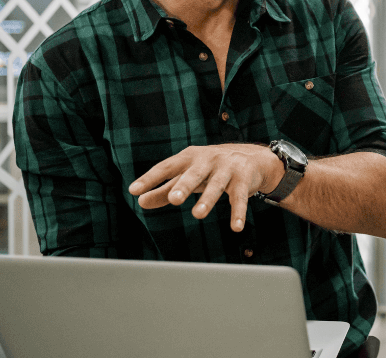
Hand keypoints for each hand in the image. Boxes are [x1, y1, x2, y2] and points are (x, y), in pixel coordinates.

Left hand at [128, 143, 282, 231]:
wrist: (251, 158)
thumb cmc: (211, 169)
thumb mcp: (187, 176)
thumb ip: (164, 189)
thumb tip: (141, 201)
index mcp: (189, 158)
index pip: (166, 167)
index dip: (150, 178)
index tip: (134, 190)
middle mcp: (208, 160)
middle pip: (194, 173)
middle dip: (184, 185)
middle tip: (174, 199)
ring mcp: (227, 168)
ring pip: (217, 184)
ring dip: (208, 199)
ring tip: (198, 214)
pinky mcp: (244, 179)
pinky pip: (240, 197)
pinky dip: (238, 212)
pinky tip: (235, 227)